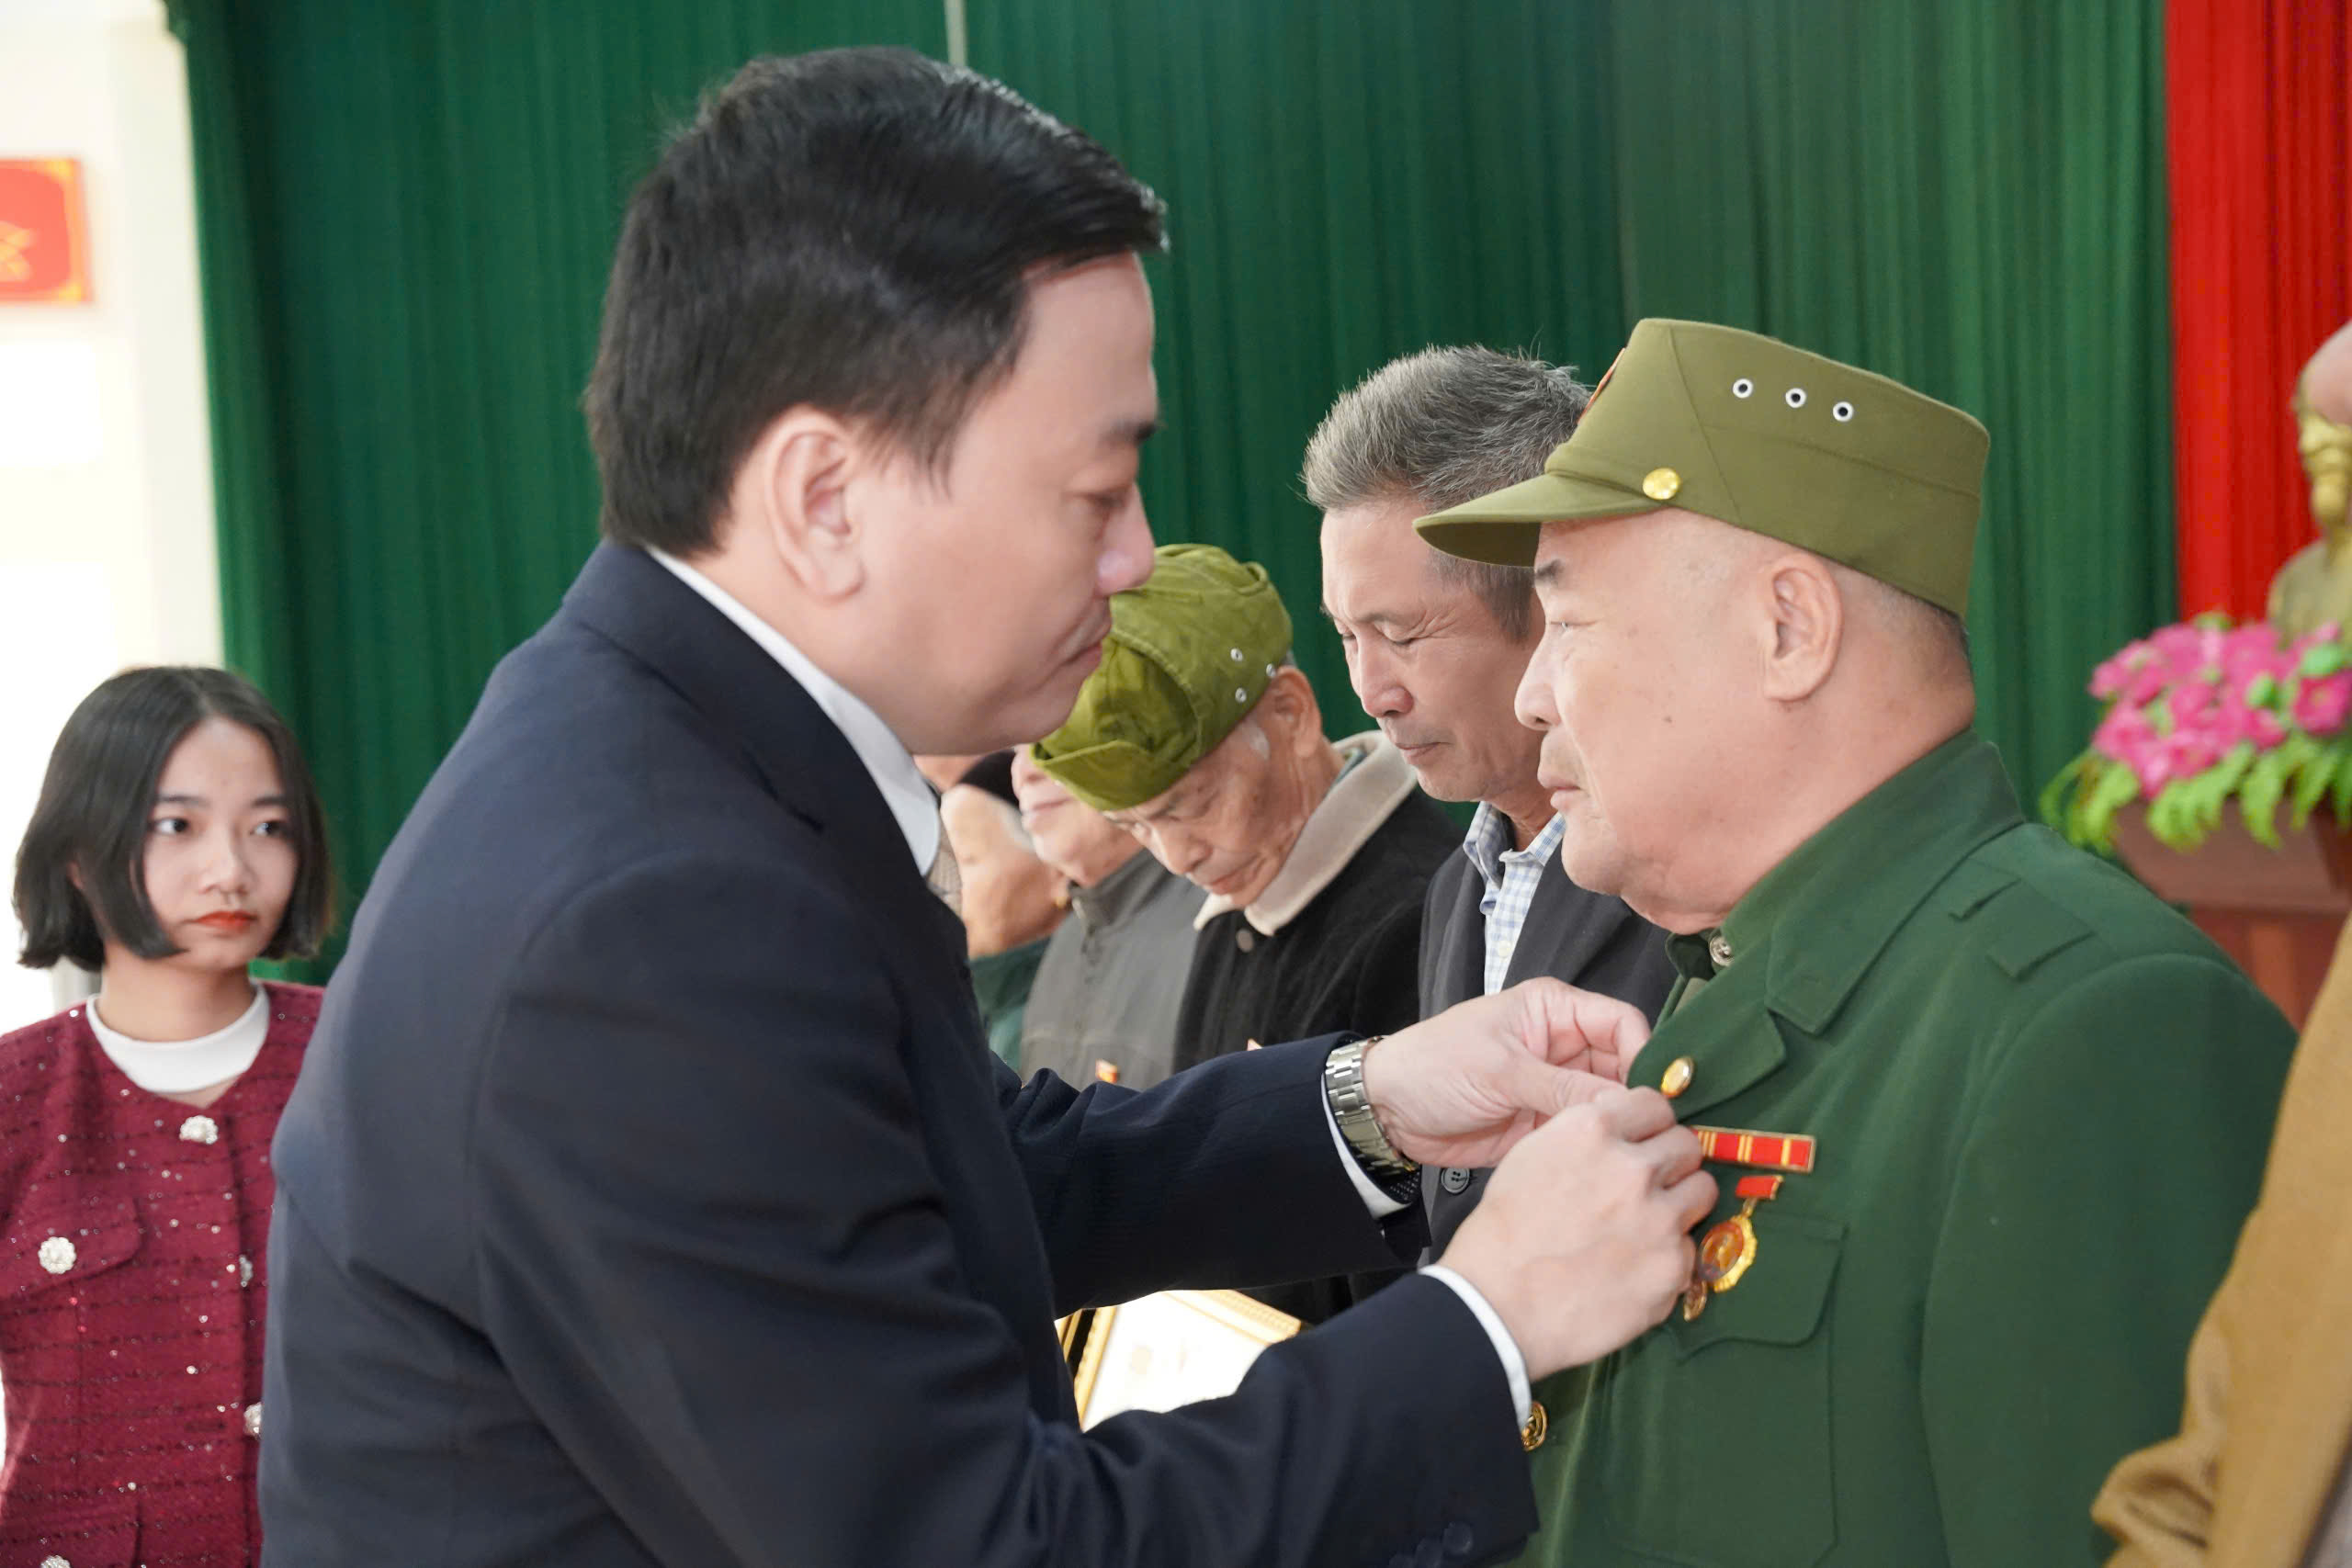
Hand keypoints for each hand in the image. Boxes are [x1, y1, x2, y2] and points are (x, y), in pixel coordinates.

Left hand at [1357, 978, 1651, 1168]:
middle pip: (1626, 1068)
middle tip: (1658, 1136)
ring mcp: (1558, 1088)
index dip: (1645, 1056)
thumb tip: (1625, 1106)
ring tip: (1637, 1157)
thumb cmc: (1433, 1066)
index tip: (1655, 1096)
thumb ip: (1564, 1088)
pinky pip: (1587, 1135)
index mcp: (1555, 1011)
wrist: (1388, 1112)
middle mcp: (1564, 1046)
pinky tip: (1611, 1168)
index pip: (1623, 1024)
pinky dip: (1599, 1151)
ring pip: (1612, 1106)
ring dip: (1623, 1129)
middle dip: (1642, 1099)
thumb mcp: (1500, 1070)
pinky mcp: (1548, 1125)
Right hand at [1440, 1087, 1713, 1378]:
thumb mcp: (1532, 1156)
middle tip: (1646, 1186)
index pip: (1654, 1104)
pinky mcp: (1673, 1268)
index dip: (1647, 1124)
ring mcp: (1660, 1219)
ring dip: (1679, 1203)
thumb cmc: (1504, 1231)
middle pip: (1686, 1145)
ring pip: (1702, 1190)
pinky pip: (1689, 1247)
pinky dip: (1668, 1255)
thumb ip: (1584, 1135)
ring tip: (1648, 1224)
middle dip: (1669, 1162)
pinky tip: (1634, 1267)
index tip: (1642, 1141)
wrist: (1497, 1306)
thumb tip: (1621, 1127)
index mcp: (1592, 1130)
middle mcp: (1634, 1168)